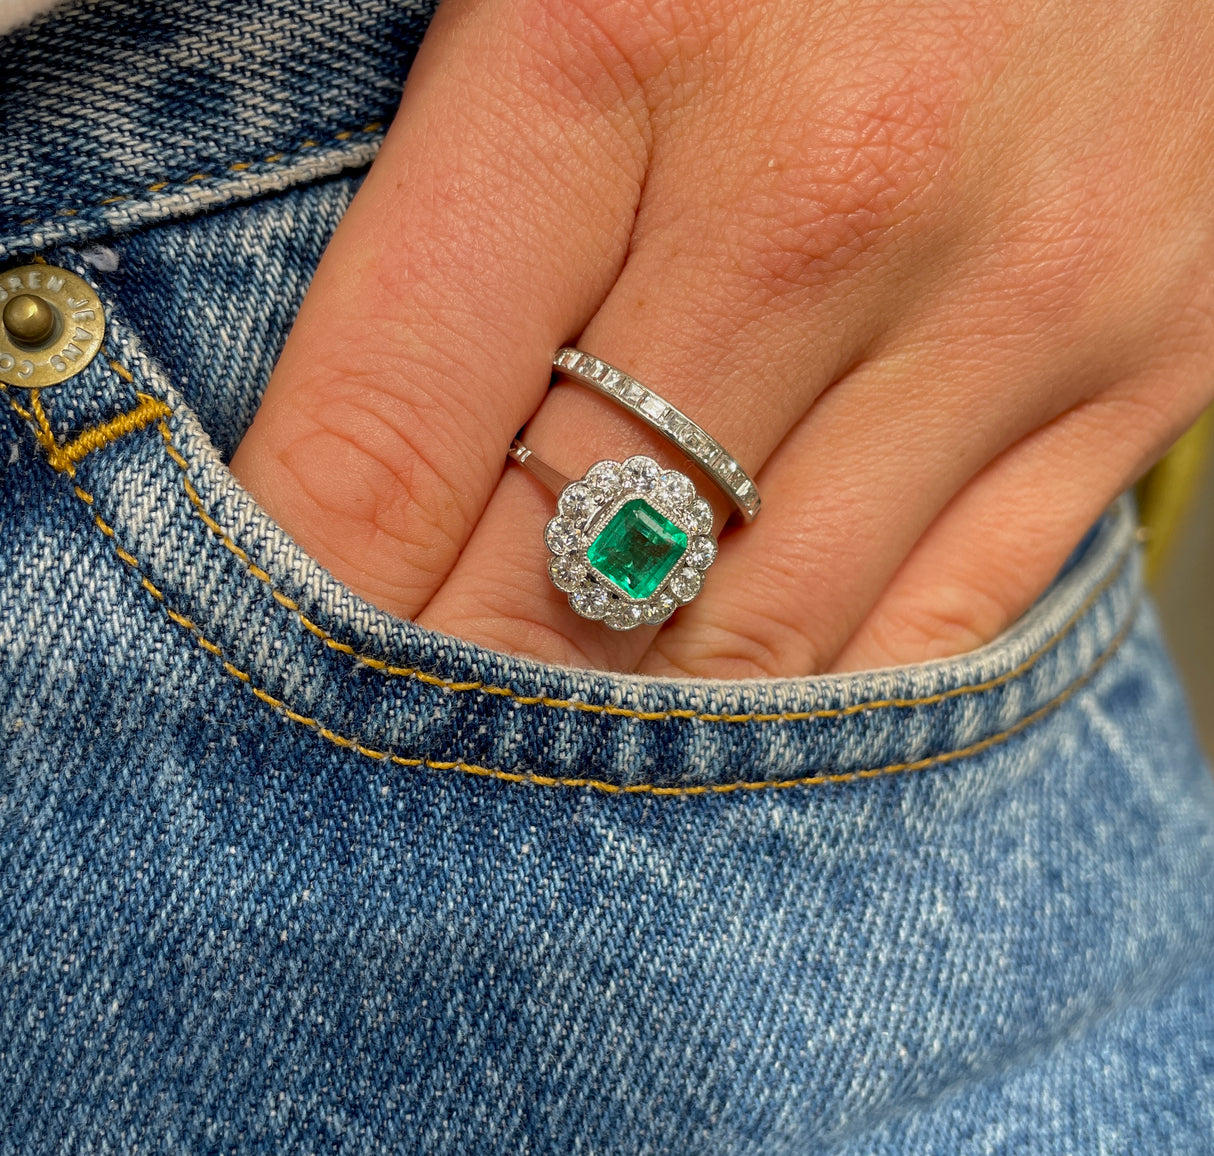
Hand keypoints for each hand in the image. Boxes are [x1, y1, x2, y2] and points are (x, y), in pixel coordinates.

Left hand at [229, 0, 1213, 676]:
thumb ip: (465, 176)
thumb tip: (362, 424)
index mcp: (622, 37)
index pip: (395, 423)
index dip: (308, 592)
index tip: (270, 677)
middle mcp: (828, 194)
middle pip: (575, 570)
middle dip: (466, 689)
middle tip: (403, 758)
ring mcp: (1012, 297)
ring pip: (762, 642)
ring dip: (638, 727)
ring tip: (565, 761)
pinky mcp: (1152, 366)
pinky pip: (943, 626)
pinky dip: (820, 698)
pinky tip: (749, 707)